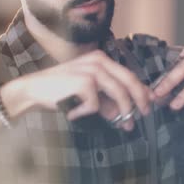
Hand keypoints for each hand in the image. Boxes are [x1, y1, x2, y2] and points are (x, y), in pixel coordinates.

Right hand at [5, 50, 150, 130]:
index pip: (129, 74)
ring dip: (122, 111)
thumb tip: (127, 116)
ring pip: (118, 93)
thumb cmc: (62, 91)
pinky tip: (73, 113)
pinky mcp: (83, 82)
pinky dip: (87, 112)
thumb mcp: (89, 94)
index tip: (150, 103)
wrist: (33, 90)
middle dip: (139, 100)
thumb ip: (108, 101)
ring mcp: (91, 70)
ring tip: (120, 124)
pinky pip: (96, 104)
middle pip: (129, 81)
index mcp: (102, 59)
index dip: (142, 89)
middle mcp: (99, 61)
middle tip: (144, 114)